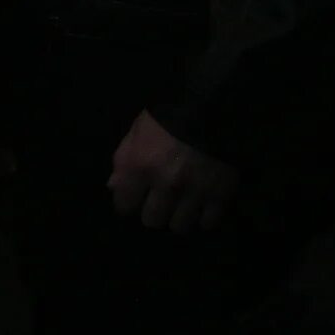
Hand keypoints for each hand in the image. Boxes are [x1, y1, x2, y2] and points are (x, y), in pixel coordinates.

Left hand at [108, 111, 239, 232]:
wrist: (214, 108)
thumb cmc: (168, 116)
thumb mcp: (138, 130)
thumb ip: (123, 159)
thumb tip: (113, 187)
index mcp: (141, 165)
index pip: (124, 205)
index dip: (128, 202)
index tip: (134, 199)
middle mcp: (166, 184)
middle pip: (152, 221)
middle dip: (153, 212)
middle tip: (159, 202)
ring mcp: (195, 192)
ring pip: (180, 226)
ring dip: (178, 217)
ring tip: (181, 206)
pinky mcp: (221, 194)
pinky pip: (208, 222)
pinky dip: (204, 218)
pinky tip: (202, 207)